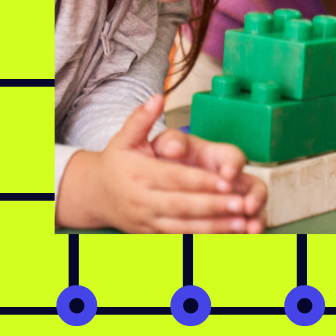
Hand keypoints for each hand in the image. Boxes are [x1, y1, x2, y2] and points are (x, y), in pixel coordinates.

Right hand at [56, 95, 266, 232]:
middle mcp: (143, 200)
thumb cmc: (115, 163)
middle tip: (241, 204)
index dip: (201, 180)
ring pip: (184, 226)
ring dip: (214, 227)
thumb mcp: (124, 137)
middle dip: (214, 206)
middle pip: (183, 205)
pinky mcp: (151, 235)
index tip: (227, 181)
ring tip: (242, 224)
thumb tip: (157, 96)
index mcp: (140, 174)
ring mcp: (147, 221)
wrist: (93, 195)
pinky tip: (225, 237)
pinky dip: (203, 239)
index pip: (175, 178)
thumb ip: (142, 118)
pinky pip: (179, 239)